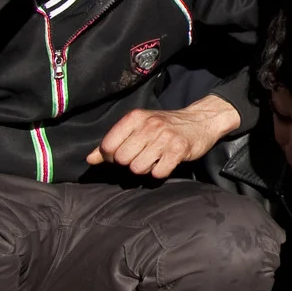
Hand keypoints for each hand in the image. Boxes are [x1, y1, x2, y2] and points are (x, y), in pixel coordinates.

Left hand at [87, 97, 239, 177]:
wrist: (201, 121)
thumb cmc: (165, 126)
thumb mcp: (138, 127)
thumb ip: (112, 143)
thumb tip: (90, 159)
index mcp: (135, 117)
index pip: (108, 146)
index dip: (111, 156)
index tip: (123, 153)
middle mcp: (149, 125)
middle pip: (122, 159)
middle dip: (129, 163)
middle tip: (142, 156)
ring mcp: (165, 137)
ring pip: (138, 168)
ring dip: (145, 168)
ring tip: (155, 159)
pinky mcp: (179, 150)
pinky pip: (158, 173)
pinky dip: (160, 172)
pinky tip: (166, 162)